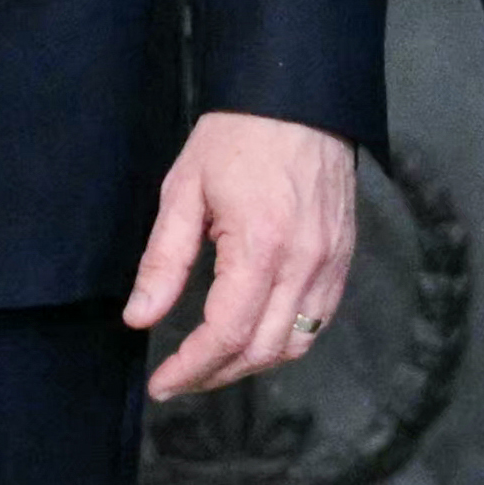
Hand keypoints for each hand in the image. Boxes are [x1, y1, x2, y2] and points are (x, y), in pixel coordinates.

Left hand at [125, 109, 355, 402]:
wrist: (299, 99)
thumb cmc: (236, 138)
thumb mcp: (183, 190)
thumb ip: (163, 261)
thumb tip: (140, 319)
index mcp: (261, 246)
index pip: (226, 334)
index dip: (191, 369)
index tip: (161, 385)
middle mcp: (304, 264)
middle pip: (262, 350)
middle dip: (216, 376)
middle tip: (178, 381)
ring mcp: (331, 264)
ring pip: (296, 344)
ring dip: (251, 365)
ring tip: (211, 366)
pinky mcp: (343, 258)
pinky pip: (317, 321)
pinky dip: (284, 341)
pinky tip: (253, 338)